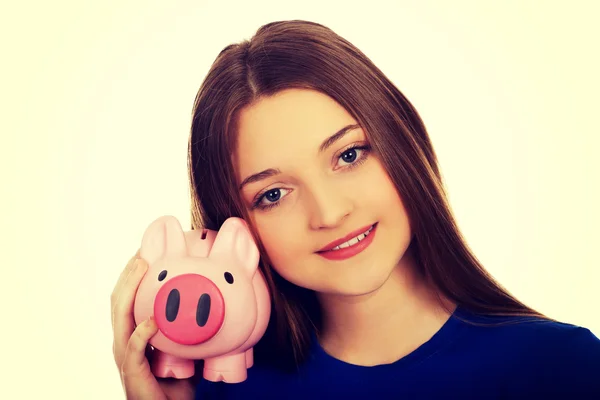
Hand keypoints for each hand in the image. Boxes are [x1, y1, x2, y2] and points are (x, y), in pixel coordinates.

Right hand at [111, 250, 196, 399]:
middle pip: (118, 302)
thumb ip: (186, 326)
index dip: (131, 275)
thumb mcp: (181, 347)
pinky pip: (134, 350)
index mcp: (133, 333)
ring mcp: (126, 358)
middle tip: (141, 254)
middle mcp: (125, 342)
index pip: (126, 298)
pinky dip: (143, 333)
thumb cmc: (176, 382)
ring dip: (129, 290)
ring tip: (141, 268)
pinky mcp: (133, 373)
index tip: (143, 252)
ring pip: (121, 318)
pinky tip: (152, 320)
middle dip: (128, 275)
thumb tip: (209, 299)